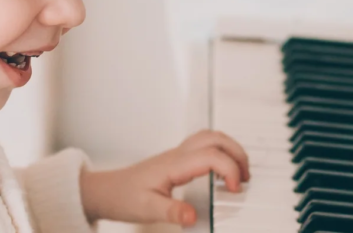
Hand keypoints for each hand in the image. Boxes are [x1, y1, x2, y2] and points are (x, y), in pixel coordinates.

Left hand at [79, 130, 249, 225]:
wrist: (106, 191)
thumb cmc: (123, 197)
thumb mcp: (147, 209)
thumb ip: (172, 211)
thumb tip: (193, 215)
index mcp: (174, 164)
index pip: (212, 155)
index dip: (230, 170)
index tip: (235, 190)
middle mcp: (177, 155)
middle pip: (216, 138)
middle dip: (238, 154)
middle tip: (246, 178)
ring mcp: (177, 154)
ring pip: (211, 137)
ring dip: (230, 150)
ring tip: (239, 174)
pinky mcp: (176, 160)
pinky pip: (204, 146)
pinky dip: (220, 153)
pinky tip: (221, 172)